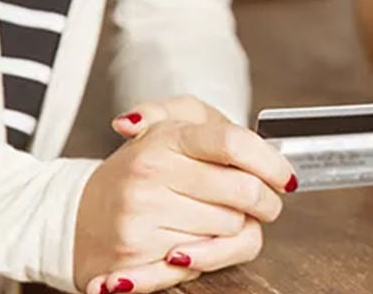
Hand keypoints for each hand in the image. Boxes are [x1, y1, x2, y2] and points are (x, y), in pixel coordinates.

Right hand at [75, 96, 296, 293]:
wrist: (84, 213)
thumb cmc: (145, 162)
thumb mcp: (170, 121)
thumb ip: (182, 110)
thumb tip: (129, 123)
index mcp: (167, 137)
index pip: (234, 144)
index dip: (270, 162)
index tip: (287, 177)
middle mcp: (151, 175)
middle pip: (242, 193)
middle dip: (263, 201)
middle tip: (263, 202)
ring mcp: (141, 218)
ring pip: (230, 230)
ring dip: (236, 227)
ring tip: (218, 217)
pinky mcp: (134, 260)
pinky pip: (201, 263)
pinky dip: (212, 256)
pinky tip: (201, 244)